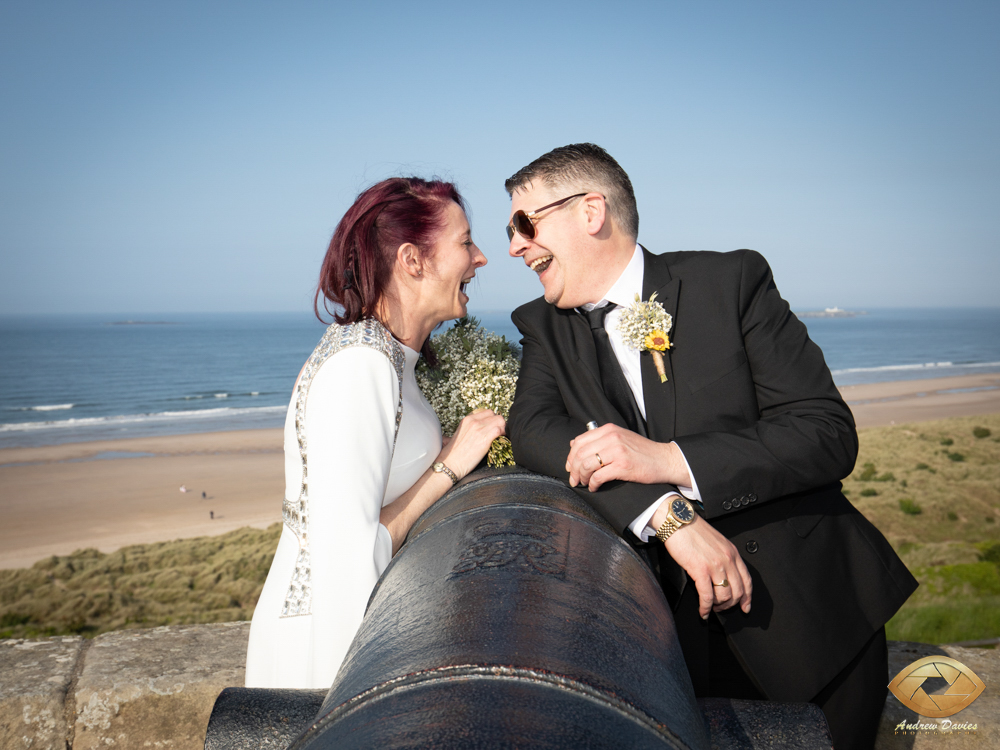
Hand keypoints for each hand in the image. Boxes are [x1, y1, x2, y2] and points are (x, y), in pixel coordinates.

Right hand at [437, 409, 505, 477]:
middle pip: (495, 415)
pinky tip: (501, 440)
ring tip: (501, 437)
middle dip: (499, 423)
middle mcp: (473, 421)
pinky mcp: (485, 438)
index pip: (487, 412)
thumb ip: (471, 428)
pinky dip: (503, 434)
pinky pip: (500, 430)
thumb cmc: (455, 453)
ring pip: (500, 420)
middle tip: (499, 433)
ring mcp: (479, 428)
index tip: (494, 427)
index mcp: (467, 419)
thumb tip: (482, 430)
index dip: (493, 420)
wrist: (450, 463)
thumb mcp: (461, 434)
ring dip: (503, 429)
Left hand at [565, 423, 690, 490]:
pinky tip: (594, 488)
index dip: (570, 456)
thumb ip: (599, 439)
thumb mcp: (620, 437)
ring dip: (582, 477)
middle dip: (574, 469)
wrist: (664, 459)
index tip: (570, 467)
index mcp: (609, 430)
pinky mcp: (623, 466)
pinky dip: (592, 484)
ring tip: (584, 483)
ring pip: (586, 465)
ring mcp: (617, 451)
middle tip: (574, 480)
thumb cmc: (641, 451)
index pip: (579, 441)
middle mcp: (611, 438)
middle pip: (580, 454)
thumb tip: (574, 443)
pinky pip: (598, 476)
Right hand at [660, 514, 751, 618]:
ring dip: (717, 606)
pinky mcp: (700, 570)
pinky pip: (707, 596)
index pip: (747, 580)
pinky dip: (705, 608)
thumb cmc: (692, 530)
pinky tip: (702, 611)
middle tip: (722, 608)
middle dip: (730, 605)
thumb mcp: (716, 542)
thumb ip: (723, 557)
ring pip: (724, 597)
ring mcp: (715, 566)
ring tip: (710, 607)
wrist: (677, 521)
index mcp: (732, 553)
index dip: (747, 597)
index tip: (745, 606)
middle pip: (737, 592)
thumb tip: (723, 576)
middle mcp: (727, 560)